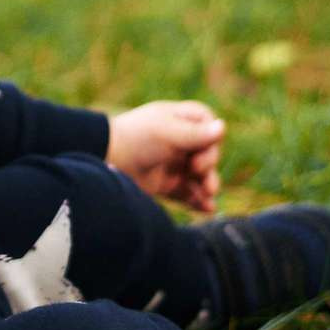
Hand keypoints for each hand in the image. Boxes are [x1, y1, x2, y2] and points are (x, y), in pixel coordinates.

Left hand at [107, 101, 222, 211]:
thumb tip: (222, 127)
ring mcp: (175, 164)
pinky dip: (199, 201)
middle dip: (209, 164)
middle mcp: (181, 142)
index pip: (209, 127)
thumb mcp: (168, 132)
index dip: (212, 140)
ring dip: (208, 185)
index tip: (203, 148)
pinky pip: (189, 195)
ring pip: (202, 177)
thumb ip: (195, 134)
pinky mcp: (168, 185)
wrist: (107, 159)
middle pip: (209, 154)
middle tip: (197, 171)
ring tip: (209, 193)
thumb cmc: (137, 137)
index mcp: (182, 121)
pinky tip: (207, 208)